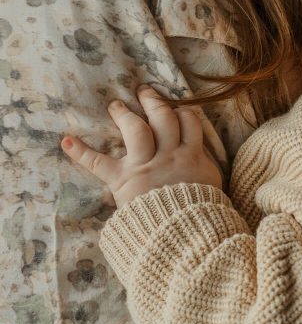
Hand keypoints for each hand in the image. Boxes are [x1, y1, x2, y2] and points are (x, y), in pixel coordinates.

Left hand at [62, 86, 223, 206]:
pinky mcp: (124, 179)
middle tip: (144, 91)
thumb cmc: (202, 214)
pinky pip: (99, 163)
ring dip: (124, 114)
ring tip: (115, 105)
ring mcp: (145, 165)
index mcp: (192, 156)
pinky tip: (66, 141)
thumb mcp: (212, 187)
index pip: (189, 122)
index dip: (182, 112)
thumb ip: (206, 169)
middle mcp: (169, 154)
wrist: (187, 232)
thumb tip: (202, 163)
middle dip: (153, 102)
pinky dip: (81, 152)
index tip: (176, 109)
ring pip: (137, 129)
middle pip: (163, 118)